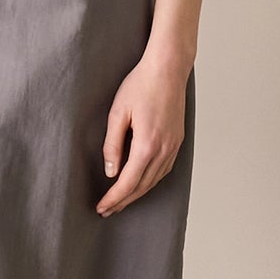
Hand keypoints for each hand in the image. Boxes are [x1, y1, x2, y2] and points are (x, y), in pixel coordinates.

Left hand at [96, 50, 188, 216]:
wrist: (168, 69)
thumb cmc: (141, 85)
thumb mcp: (118, 113)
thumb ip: (112, 144)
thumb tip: (111, 171)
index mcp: (147, 145)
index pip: (128, 182)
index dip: (114, 198)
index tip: (101, 207)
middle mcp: (164, 150)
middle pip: (142, 186)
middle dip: (123, 201)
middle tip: (107, 210)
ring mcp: (174, 146)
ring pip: (155, 180)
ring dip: (137, 194)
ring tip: (121, 200)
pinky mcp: (178, 141)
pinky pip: (164, 169)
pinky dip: (150, 181)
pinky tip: (141, 182)